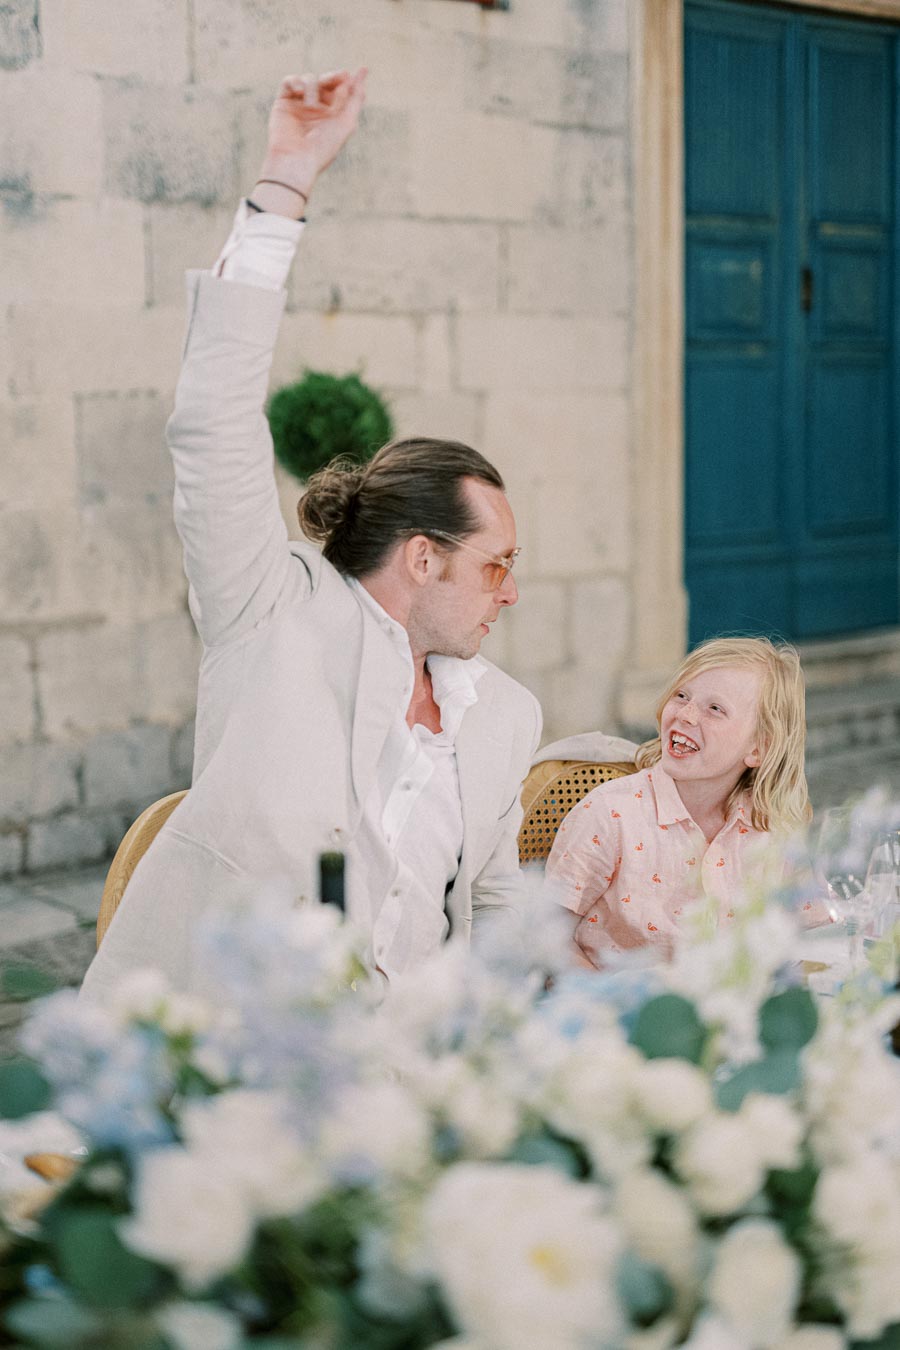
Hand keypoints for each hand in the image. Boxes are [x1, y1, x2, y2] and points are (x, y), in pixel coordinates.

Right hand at [253, 68, 366, 215]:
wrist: (296, 160)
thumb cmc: (324, 146)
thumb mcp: (346, 122)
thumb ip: (355, 98)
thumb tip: (362, 71)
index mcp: (332, 116)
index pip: (341, 91)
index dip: (348, 80)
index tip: (359, 71)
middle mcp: (316, 110)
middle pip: (326, 82)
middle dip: (334, 78)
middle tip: (342, 76)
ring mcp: (299, 105)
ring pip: (309, 79)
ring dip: (314, 87)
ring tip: (311, 104)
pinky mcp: (283, 102)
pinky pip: (289, 81)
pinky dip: (296, 82)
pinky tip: (300, 92)